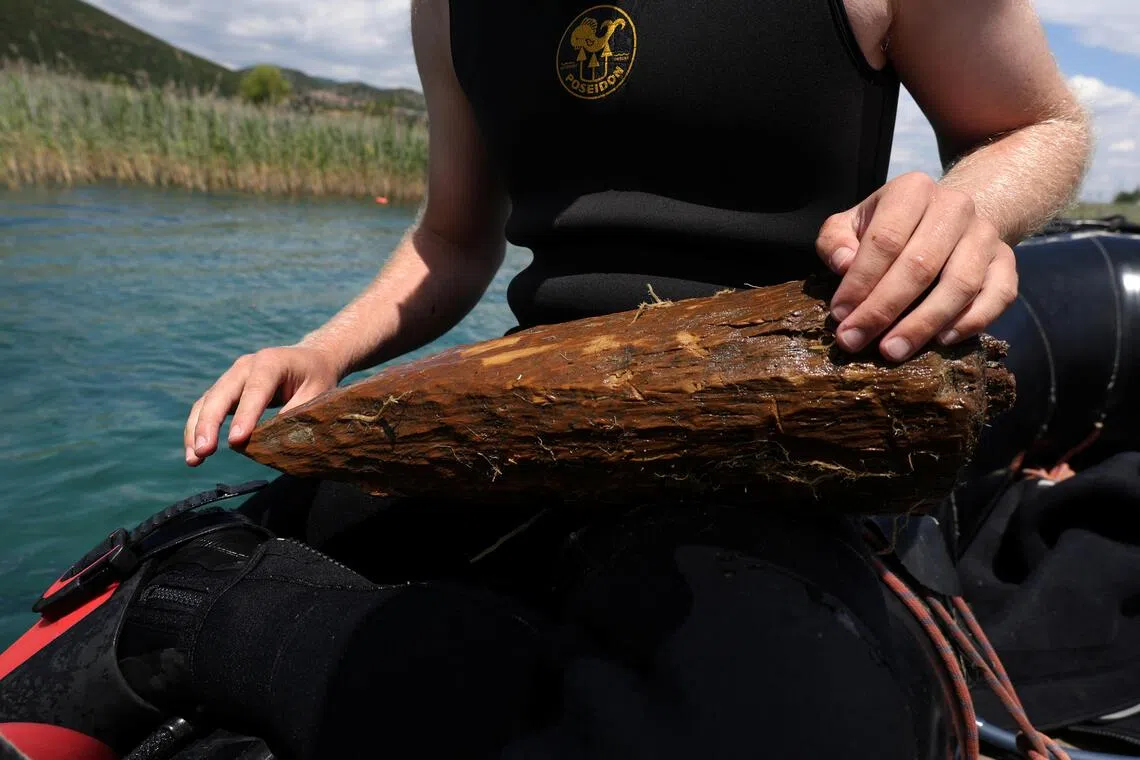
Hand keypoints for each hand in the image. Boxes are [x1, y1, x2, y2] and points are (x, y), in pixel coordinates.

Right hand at [184, 345, 340, 465]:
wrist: (310, 359)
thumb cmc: (317, 378)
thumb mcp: (317, 394)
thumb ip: (297, 414)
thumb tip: (273, 441)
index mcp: (271, 362)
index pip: (255, 389)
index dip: (245, 414)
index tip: (236, 441)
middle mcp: (246, 366)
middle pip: (221, 394)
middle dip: (209, 423)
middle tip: (203, 451)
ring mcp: (232, 377)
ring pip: (207, 402)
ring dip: (196, 430)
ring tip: (194, 460)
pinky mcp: (227, 390)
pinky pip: (206, 408)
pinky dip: (197, 429)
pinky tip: (195, 453)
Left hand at [815, 172, 1017, 361]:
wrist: (946, 217)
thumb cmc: (888, 227)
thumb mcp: (851, 224)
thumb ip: (836, 241)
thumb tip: (843, 264)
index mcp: (913, 190)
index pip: (885, 240)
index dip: (860, 282)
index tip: (840, 315)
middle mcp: (955, 207)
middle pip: (920, 265)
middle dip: (883, 310)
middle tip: (856, 340)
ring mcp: (985, 234)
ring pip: (960, 284)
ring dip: (924, 323)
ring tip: (892, 350)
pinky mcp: (1006, 261)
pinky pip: (999, 295)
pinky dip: (973, 322)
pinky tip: (942, 341)